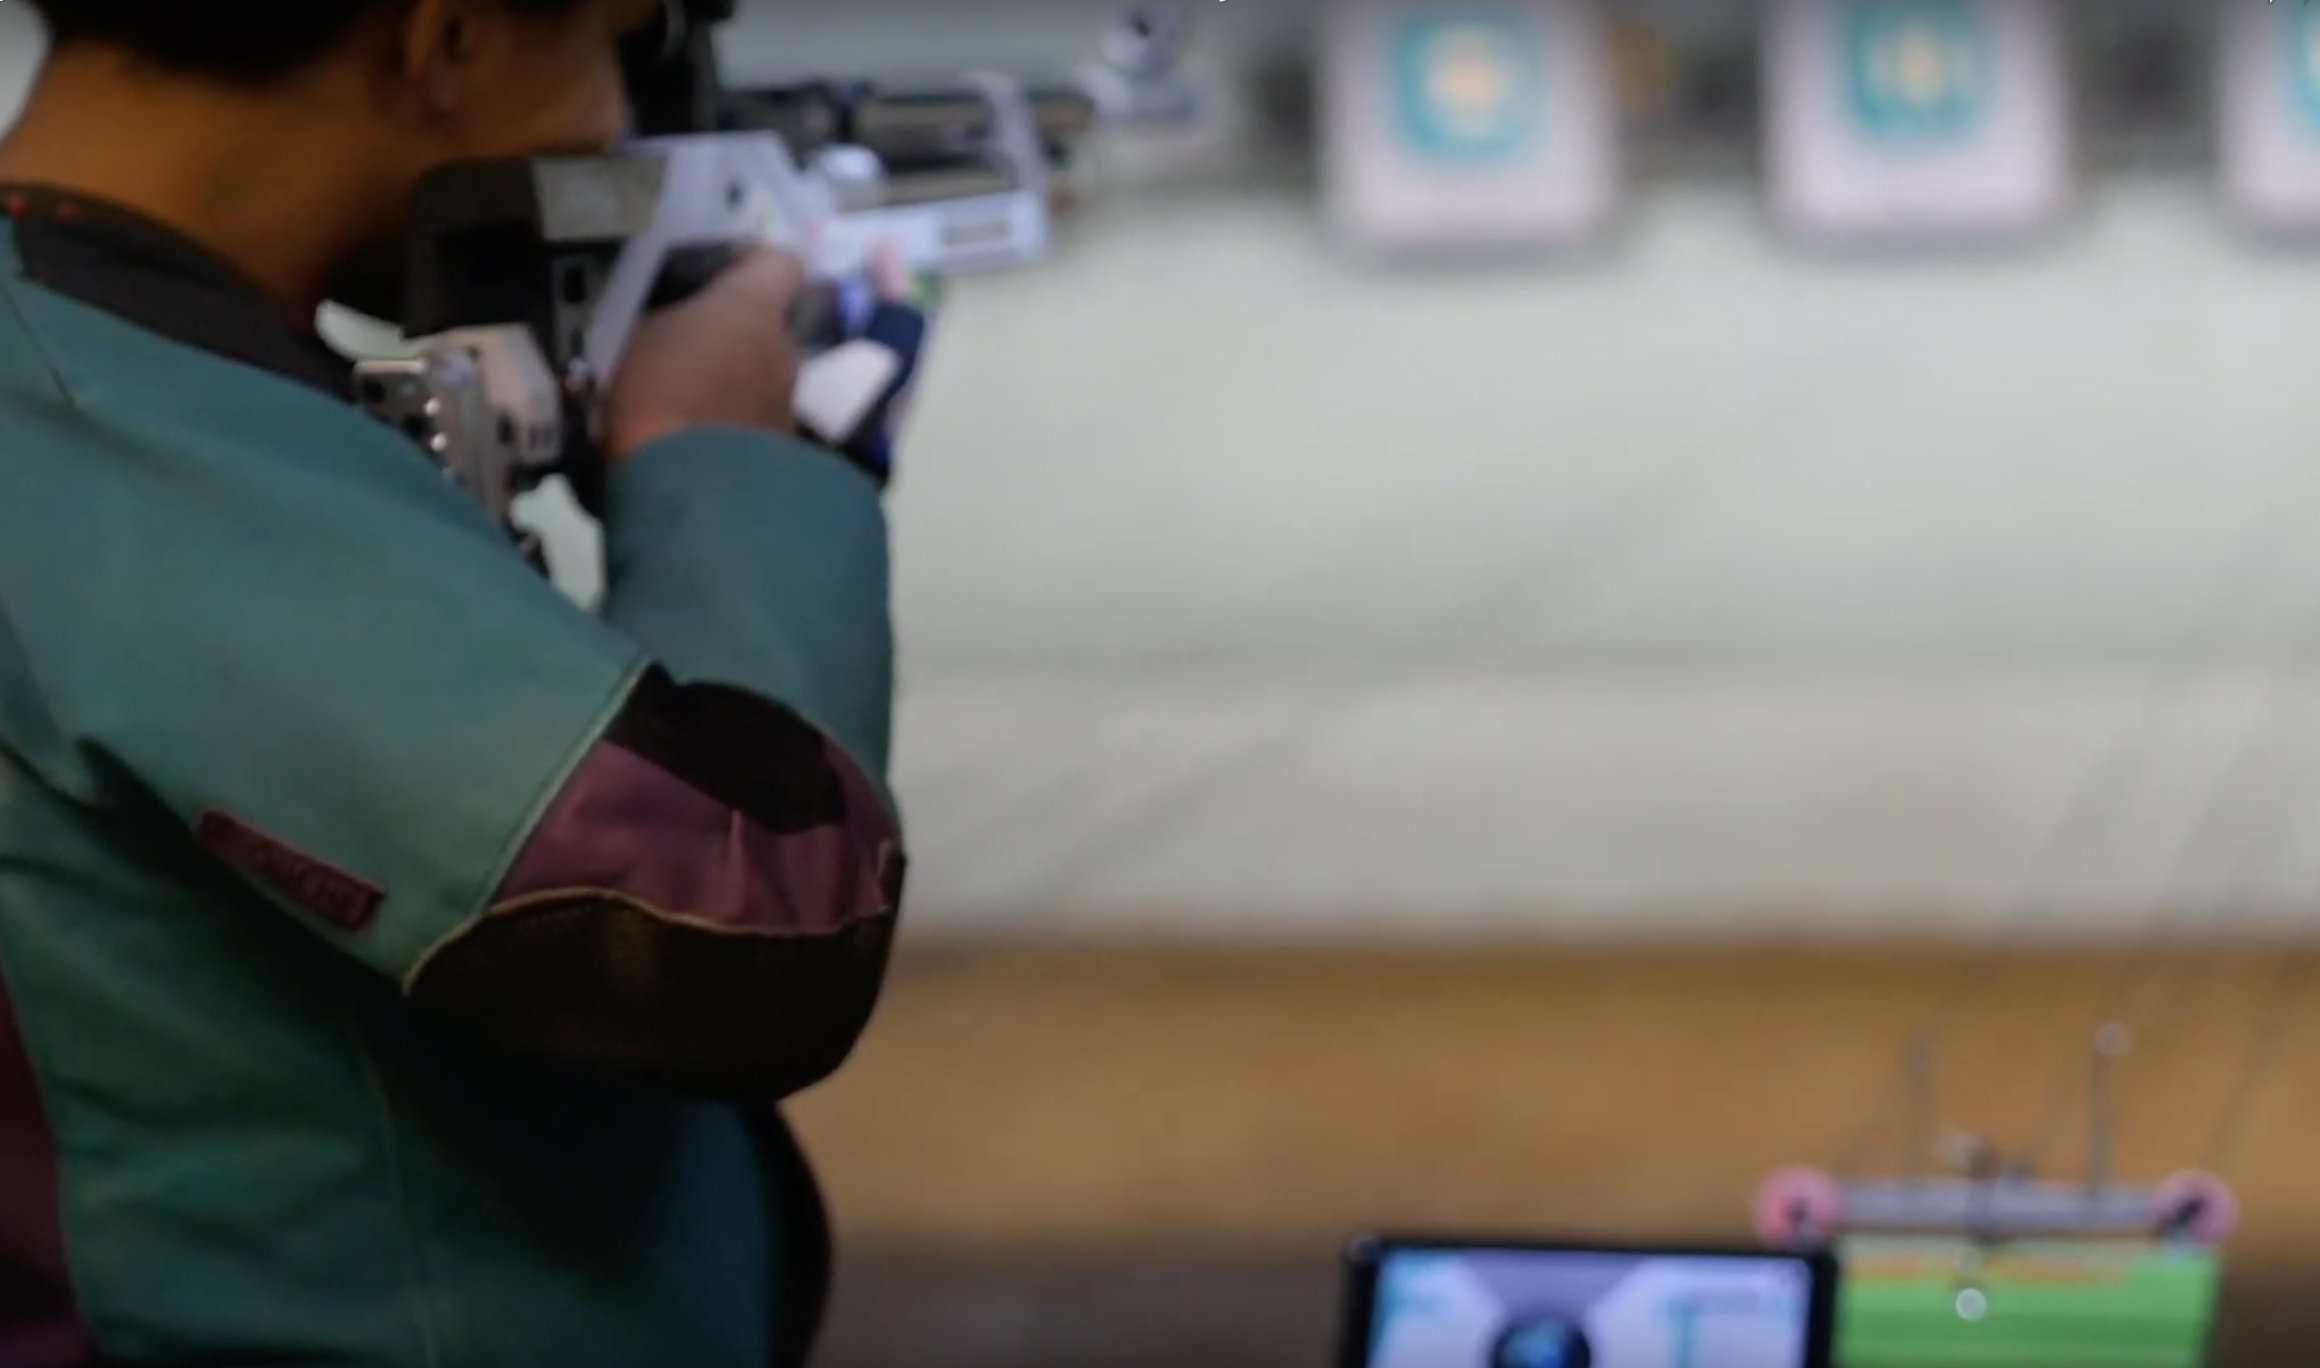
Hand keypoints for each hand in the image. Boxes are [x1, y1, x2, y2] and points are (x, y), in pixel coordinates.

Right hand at [603, 247, 807, 462]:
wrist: (691, 496)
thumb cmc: (656, 394)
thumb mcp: (636, 336)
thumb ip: (665, 317)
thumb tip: (670, 317)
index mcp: (753, 308)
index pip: (779, 262)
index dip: (750, 261)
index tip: (715, 271)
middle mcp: (784, 351)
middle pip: (765, 327)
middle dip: (730, 333)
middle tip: (680, 344)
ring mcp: (787, 406)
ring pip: (759, 378)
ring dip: (729, 383)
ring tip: (679, 400)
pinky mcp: (784, 455)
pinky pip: (753, 425)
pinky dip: (730, 428)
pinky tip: (692, 443)